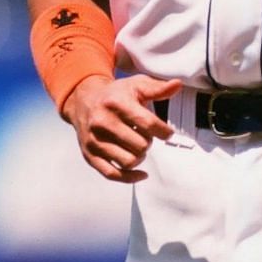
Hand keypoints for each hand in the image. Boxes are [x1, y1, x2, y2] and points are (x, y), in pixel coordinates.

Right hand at [63, 75, 181, 183]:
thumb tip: (177, 85)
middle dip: (150, 142)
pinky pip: (112, 174)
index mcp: (116, 103)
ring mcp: (94, 140)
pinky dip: (130, 177)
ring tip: (138, 146)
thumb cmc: (115, 94)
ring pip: (128, 161)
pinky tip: (141, 173)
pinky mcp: (90, 155)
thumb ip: (158, 88)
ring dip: (140, 156)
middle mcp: (102, 122)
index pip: (148, 123)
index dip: (164, 131)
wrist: (83, 101)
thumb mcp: (137, 84)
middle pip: (141, 145)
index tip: (167, 132)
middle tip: (146, 135)